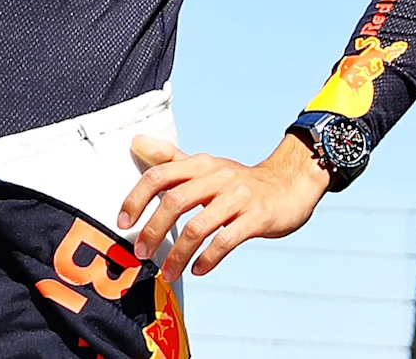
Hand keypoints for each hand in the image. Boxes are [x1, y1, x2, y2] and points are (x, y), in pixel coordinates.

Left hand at [119, 134, 327, 281]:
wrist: (291, 185)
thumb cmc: (240, 182)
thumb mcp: (206, 166)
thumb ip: (171, 159)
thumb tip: (136, 142)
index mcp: (202, 164)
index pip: (160, 174)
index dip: (136, 198)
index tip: (123, 223)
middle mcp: (219, 176)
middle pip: (175, 201)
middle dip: (154, 230)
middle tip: (142, 253)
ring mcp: (240, 197)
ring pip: (199, 226)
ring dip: (178, 254)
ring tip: (168, 272)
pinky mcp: (258, 217)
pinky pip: (226, 240)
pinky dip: (208, 258)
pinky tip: (198, 269)